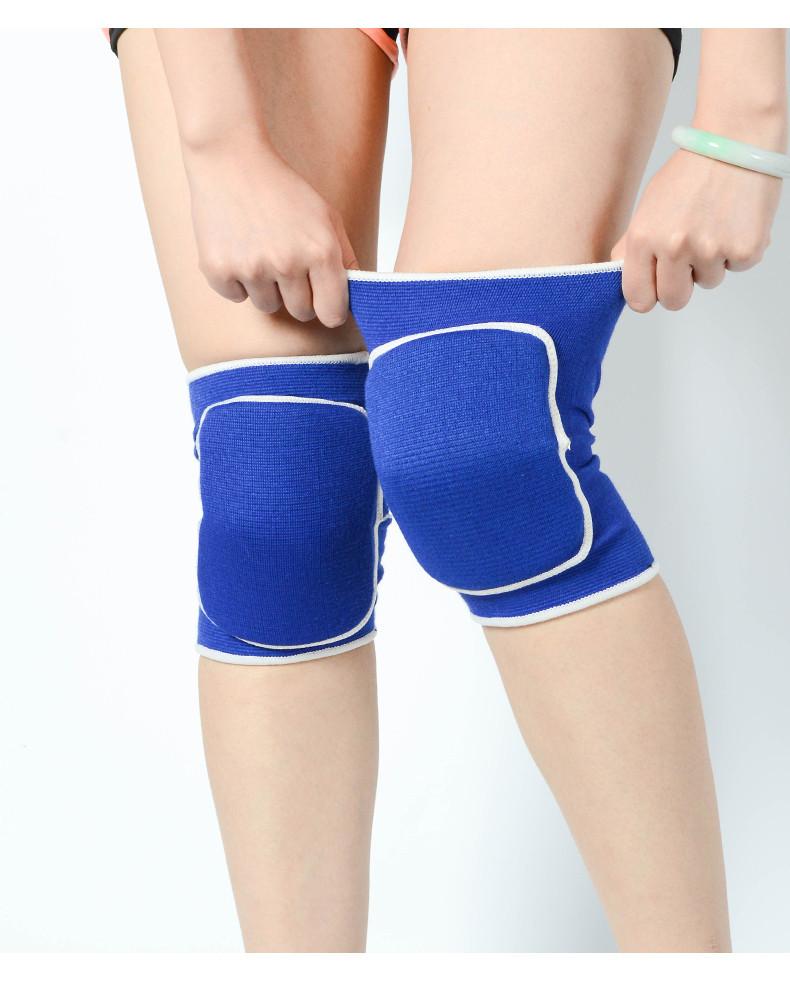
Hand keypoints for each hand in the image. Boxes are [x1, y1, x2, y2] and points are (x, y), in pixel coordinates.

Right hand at [184, 132, 357, 327]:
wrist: (230, 159)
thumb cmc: (282, 189)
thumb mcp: (326, 217)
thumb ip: (346, 258)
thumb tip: (358, 296)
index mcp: (320, 252)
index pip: (332, 314)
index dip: (329, 309)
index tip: (323, 301)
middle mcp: (287, 264)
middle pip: (301, 312)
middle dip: (298, 296)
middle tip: (287, 264)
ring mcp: (251, 269)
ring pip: (267, 306)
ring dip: (267, 287)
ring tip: (260, 251)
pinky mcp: (218, 270)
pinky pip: (236, 297)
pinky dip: (237, 280)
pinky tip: (238, 249)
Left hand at [611, 145, 781, 312]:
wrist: (737, 139)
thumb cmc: (691, 172)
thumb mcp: (649, 206)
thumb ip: (632, 245)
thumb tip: (619, 273)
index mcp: (644, 238)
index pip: (638, 298)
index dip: (647, 296)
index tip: (654, 288)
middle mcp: (675, 247)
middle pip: (673, 300)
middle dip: (680, 287)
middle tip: (687, 261)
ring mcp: (711, 250)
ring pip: (708, 282)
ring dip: (711, 262)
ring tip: (714, 225)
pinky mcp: (745, 249)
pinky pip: (737, 267)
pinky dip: (738, 250)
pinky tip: (735, 221)